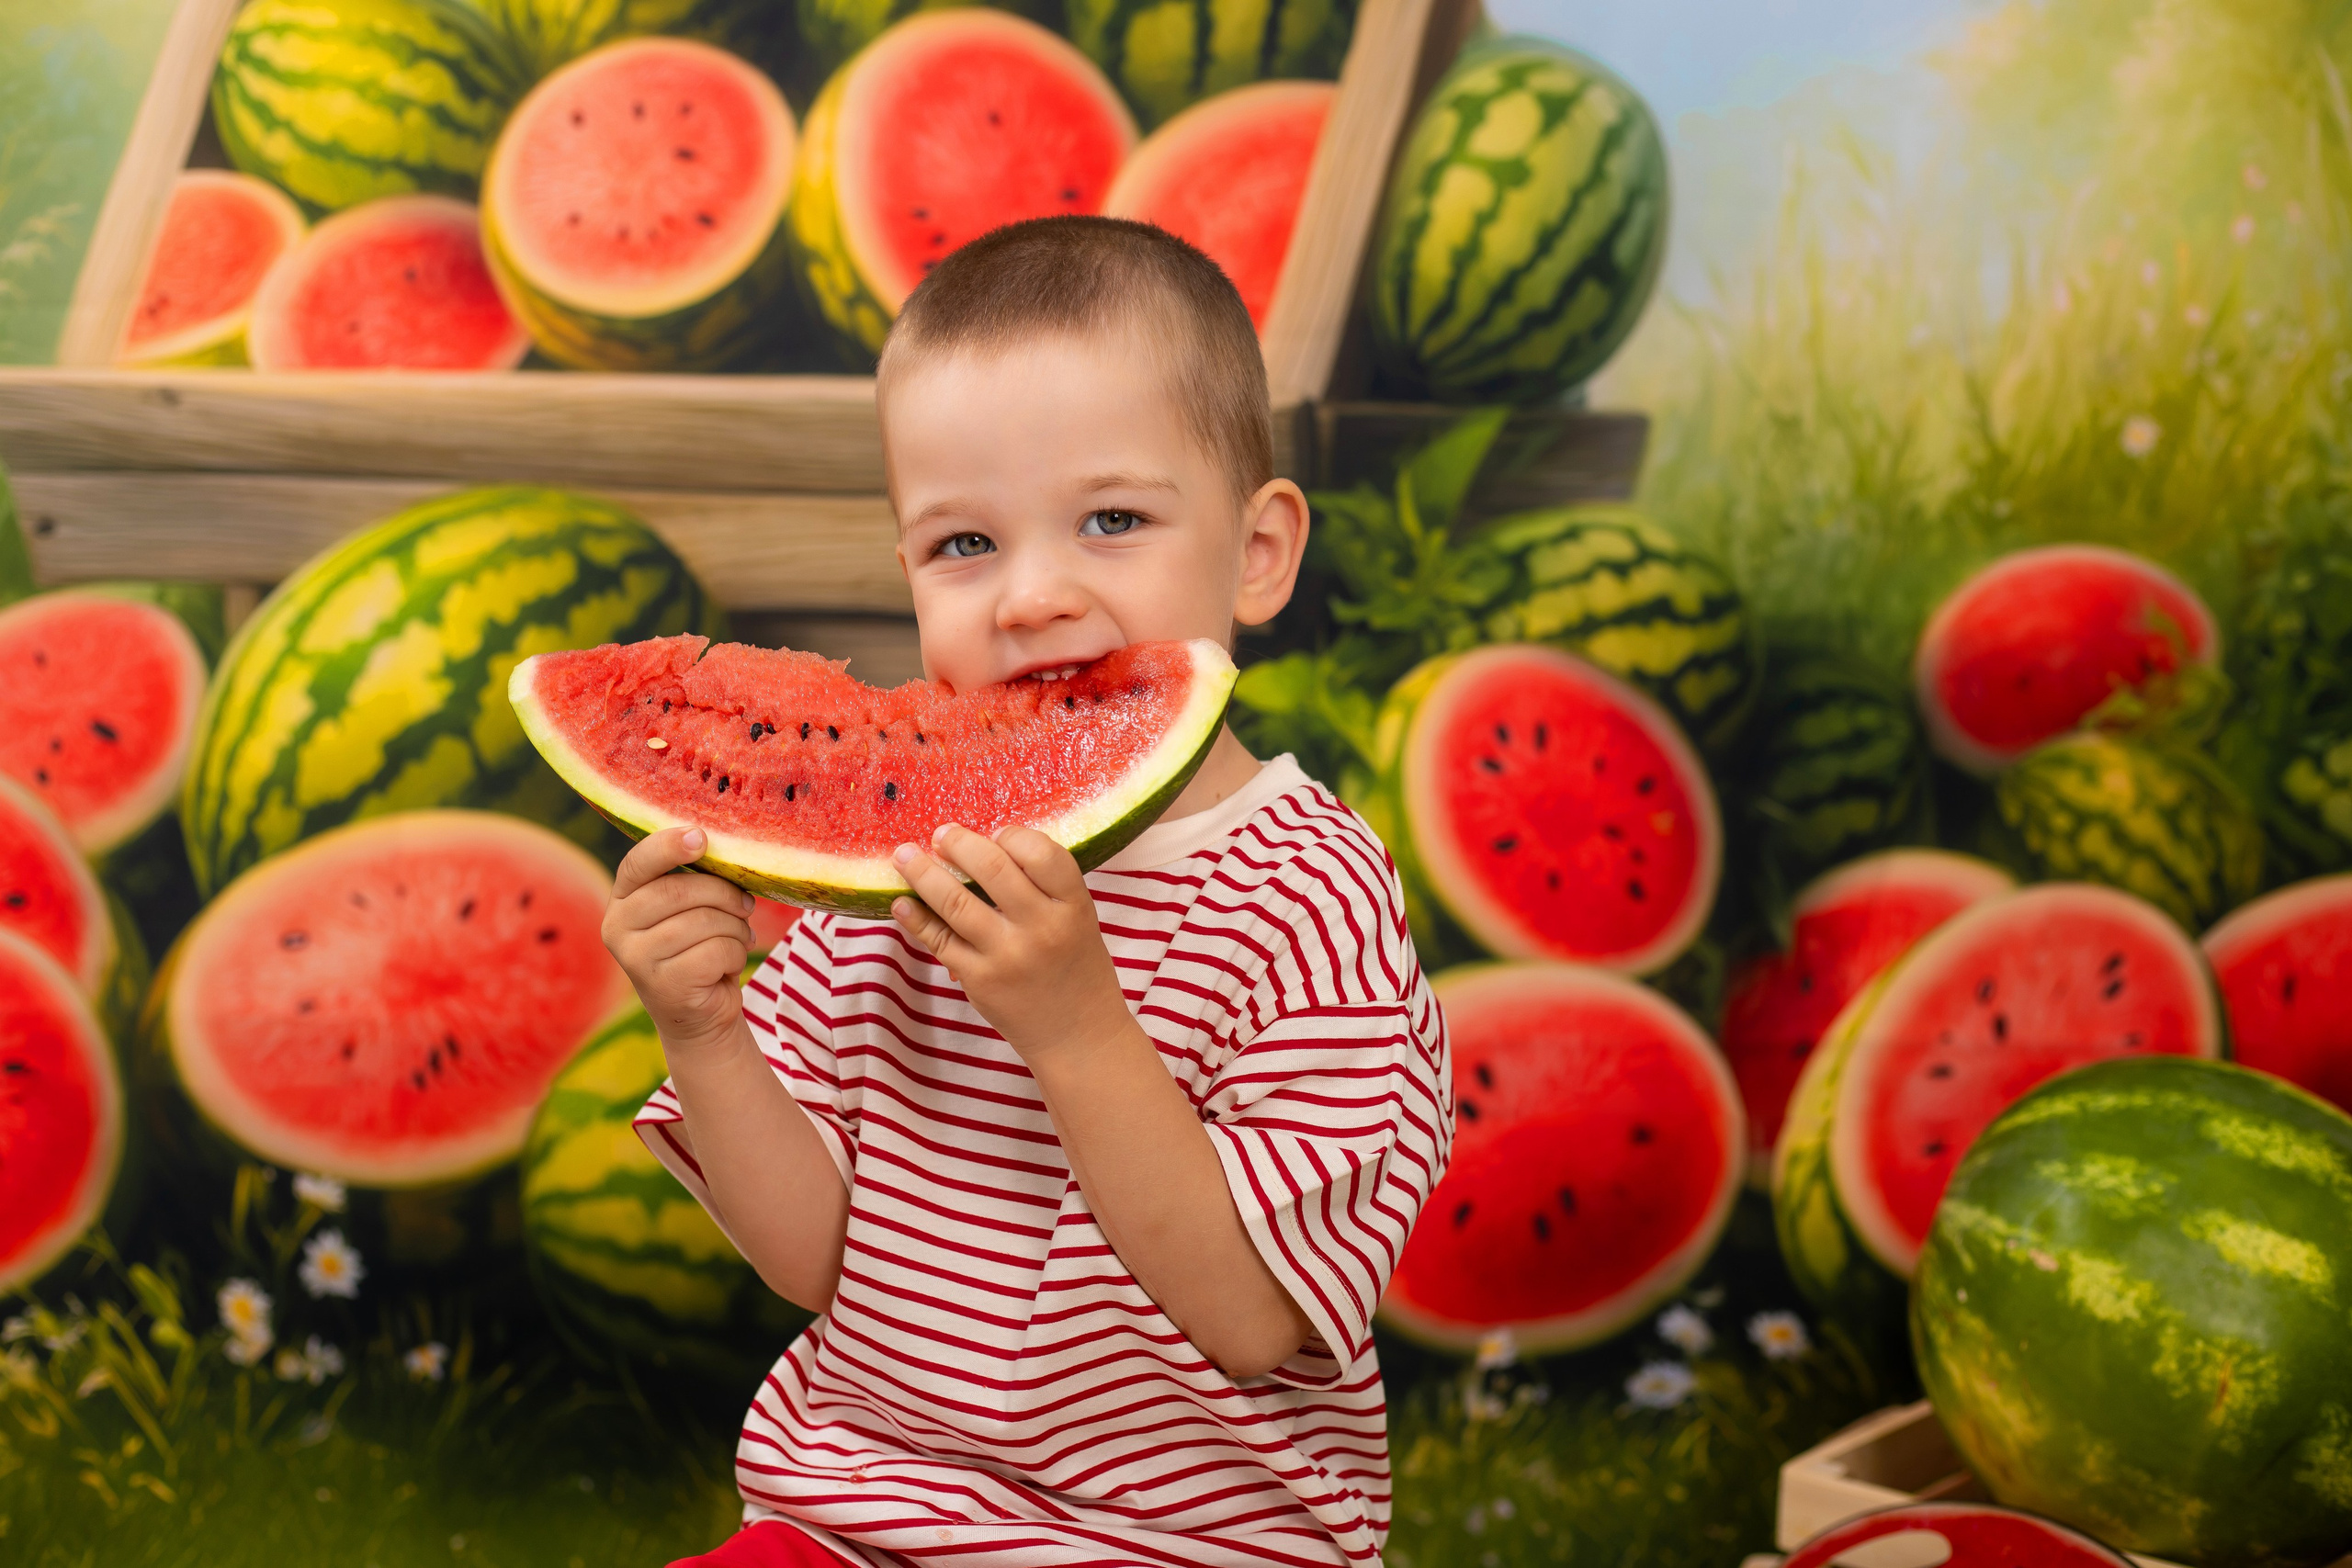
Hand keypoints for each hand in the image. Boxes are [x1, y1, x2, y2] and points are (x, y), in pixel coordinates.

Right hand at [604, 827, 757, 1055]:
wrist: (700, 1017)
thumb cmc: (699, 950)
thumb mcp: (690, 911)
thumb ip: (693, 881)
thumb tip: (713, 845)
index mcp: (622, 901)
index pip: (638, 864)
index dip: (668, 846)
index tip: (701, 836)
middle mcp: (617, 928)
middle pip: (680, 890)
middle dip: (724, 894)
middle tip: (745, 906)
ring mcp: (636, 959)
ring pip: (704, 921)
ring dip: (736, 929)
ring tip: (736, 940)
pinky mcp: (663, 985)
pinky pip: (716, 951)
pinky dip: (735, 954)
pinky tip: (727, 965)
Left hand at [891, 825, 1129, 1059]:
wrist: (1077, 1034)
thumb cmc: (1075, 967)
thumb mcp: (1078, 920)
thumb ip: (1043, 887)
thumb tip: (984, 846)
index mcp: (1073, 907)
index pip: (1041, 853)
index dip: (1012, 834)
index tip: (995, 832)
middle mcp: (1042, 928)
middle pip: (992, 868)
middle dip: (958, 843)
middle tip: (941, 833)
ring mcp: (1007, 956)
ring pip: (954, 901)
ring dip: (922, 872)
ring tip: (905, 856)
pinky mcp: (979, 979)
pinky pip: (939, 940)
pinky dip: (916, 918)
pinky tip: (903, 903)